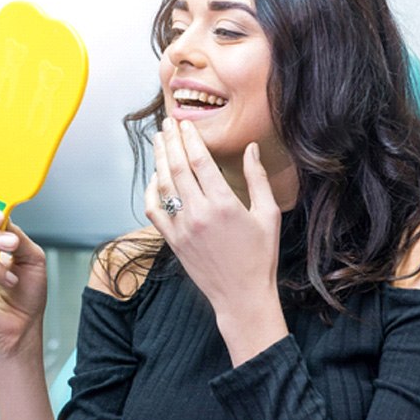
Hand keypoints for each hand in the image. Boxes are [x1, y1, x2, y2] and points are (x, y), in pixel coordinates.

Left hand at [145, 118, 287, 363]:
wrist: (242, 296)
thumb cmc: (261, 256)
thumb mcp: (268, 215)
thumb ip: (257, 179)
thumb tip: (251, 149)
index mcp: (224, 203)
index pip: (200, 161)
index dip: (190, 138)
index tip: (185, 123)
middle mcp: (199, 213)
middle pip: (178, 167)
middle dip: (171, 141)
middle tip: (167, 123)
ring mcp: (182, 228)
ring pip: (163, 185)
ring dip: (159, 160)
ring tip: (159, 140)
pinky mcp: (173, 241)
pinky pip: (154, 211)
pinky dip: (151, 191)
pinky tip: (154, 177)